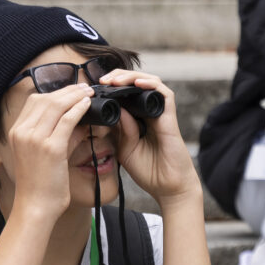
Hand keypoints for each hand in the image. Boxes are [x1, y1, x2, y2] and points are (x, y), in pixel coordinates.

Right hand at [6, 83, 93, 221]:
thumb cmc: (40, 186)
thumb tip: (80, 122)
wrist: (35, 208)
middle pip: (45, 99)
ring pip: (56, 105)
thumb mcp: (44, 155)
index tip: (71, 91)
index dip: (55, 93)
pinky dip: (78, 109)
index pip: (34, 102)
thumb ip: (60, 136)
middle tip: (84, 88)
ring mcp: (34, 139)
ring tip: (89, 93)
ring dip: (74, 96)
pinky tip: (87, 105)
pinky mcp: (50, 148)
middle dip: (67, 91)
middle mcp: (22, 132)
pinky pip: (67, 120)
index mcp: (16, 132)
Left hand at [98, 68, 201, 207]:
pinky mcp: (170, 117)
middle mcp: (149, 113)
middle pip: (135, 83)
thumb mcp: (126, 149)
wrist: (168, 188)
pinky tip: (136, 83)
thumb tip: (116, 107)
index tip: (94, 89)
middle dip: (118, 76)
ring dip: (131, 77)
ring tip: (115, 80)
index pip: (125, 94)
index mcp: (137, 119)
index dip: (111, 87)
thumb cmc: (149, 172)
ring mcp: (160, 114)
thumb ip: (121, 129)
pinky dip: (150, 84)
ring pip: (149, 82)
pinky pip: (164, 93)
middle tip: (102, 80)